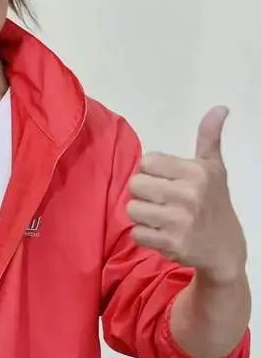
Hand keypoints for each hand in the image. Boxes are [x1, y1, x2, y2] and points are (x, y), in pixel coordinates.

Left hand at [127, 106, 246, 284]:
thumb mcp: (214, 169)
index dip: (151, 172)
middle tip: (162, 202)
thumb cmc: (214, 203)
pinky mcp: (170, 243)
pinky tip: (162, 234)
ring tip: (161, 218)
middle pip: (135, 185)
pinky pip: (136, 233)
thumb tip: (220, 108)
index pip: (146, 162)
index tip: (167, 182)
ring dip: (143, 216)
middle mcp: (188, 194)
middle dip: (144, 194)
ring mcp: (179, 220)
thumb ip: (209, 138)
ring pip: (132, 209)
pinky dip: (145, 236)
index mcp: (196, 172)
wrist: (225, 249)